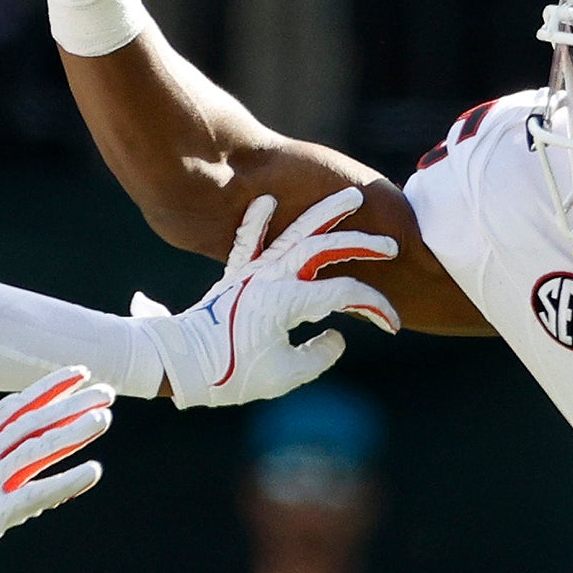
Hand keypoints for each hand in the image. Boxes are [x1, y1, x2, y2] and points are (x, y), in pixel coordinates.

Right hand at [0, 366, 112, 572]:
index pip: (13, 409)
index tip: (74, 375)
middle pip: (35, 421)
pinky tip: (94, 471)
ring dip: (74, 430)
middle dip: (71, 403)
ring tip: (104, 415)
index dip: (45, 390)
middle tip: (105, 390)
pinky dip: (67, 482)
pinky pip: (38, 492)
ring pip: (39, 447)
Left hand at [132, 187, 398, 406]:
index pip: (345, 295)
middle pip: (326, 250)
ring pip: (295, 234)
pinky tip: (267, 202)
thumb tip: (336, 336)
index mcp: (288, 301)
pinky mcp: (235, 276)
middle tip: (391, 244)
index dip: (375, 308)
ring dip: (324, 214)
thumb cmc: (230, 374)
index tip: (392, 325)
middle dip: (362, 244)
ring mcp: (252, 273)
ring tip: (350, 196)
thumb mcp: (285, 375)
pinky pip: (247, 242)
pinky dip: (258, 223)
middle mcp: (272, 279)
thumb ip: (319, 354)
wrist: (180, 363)